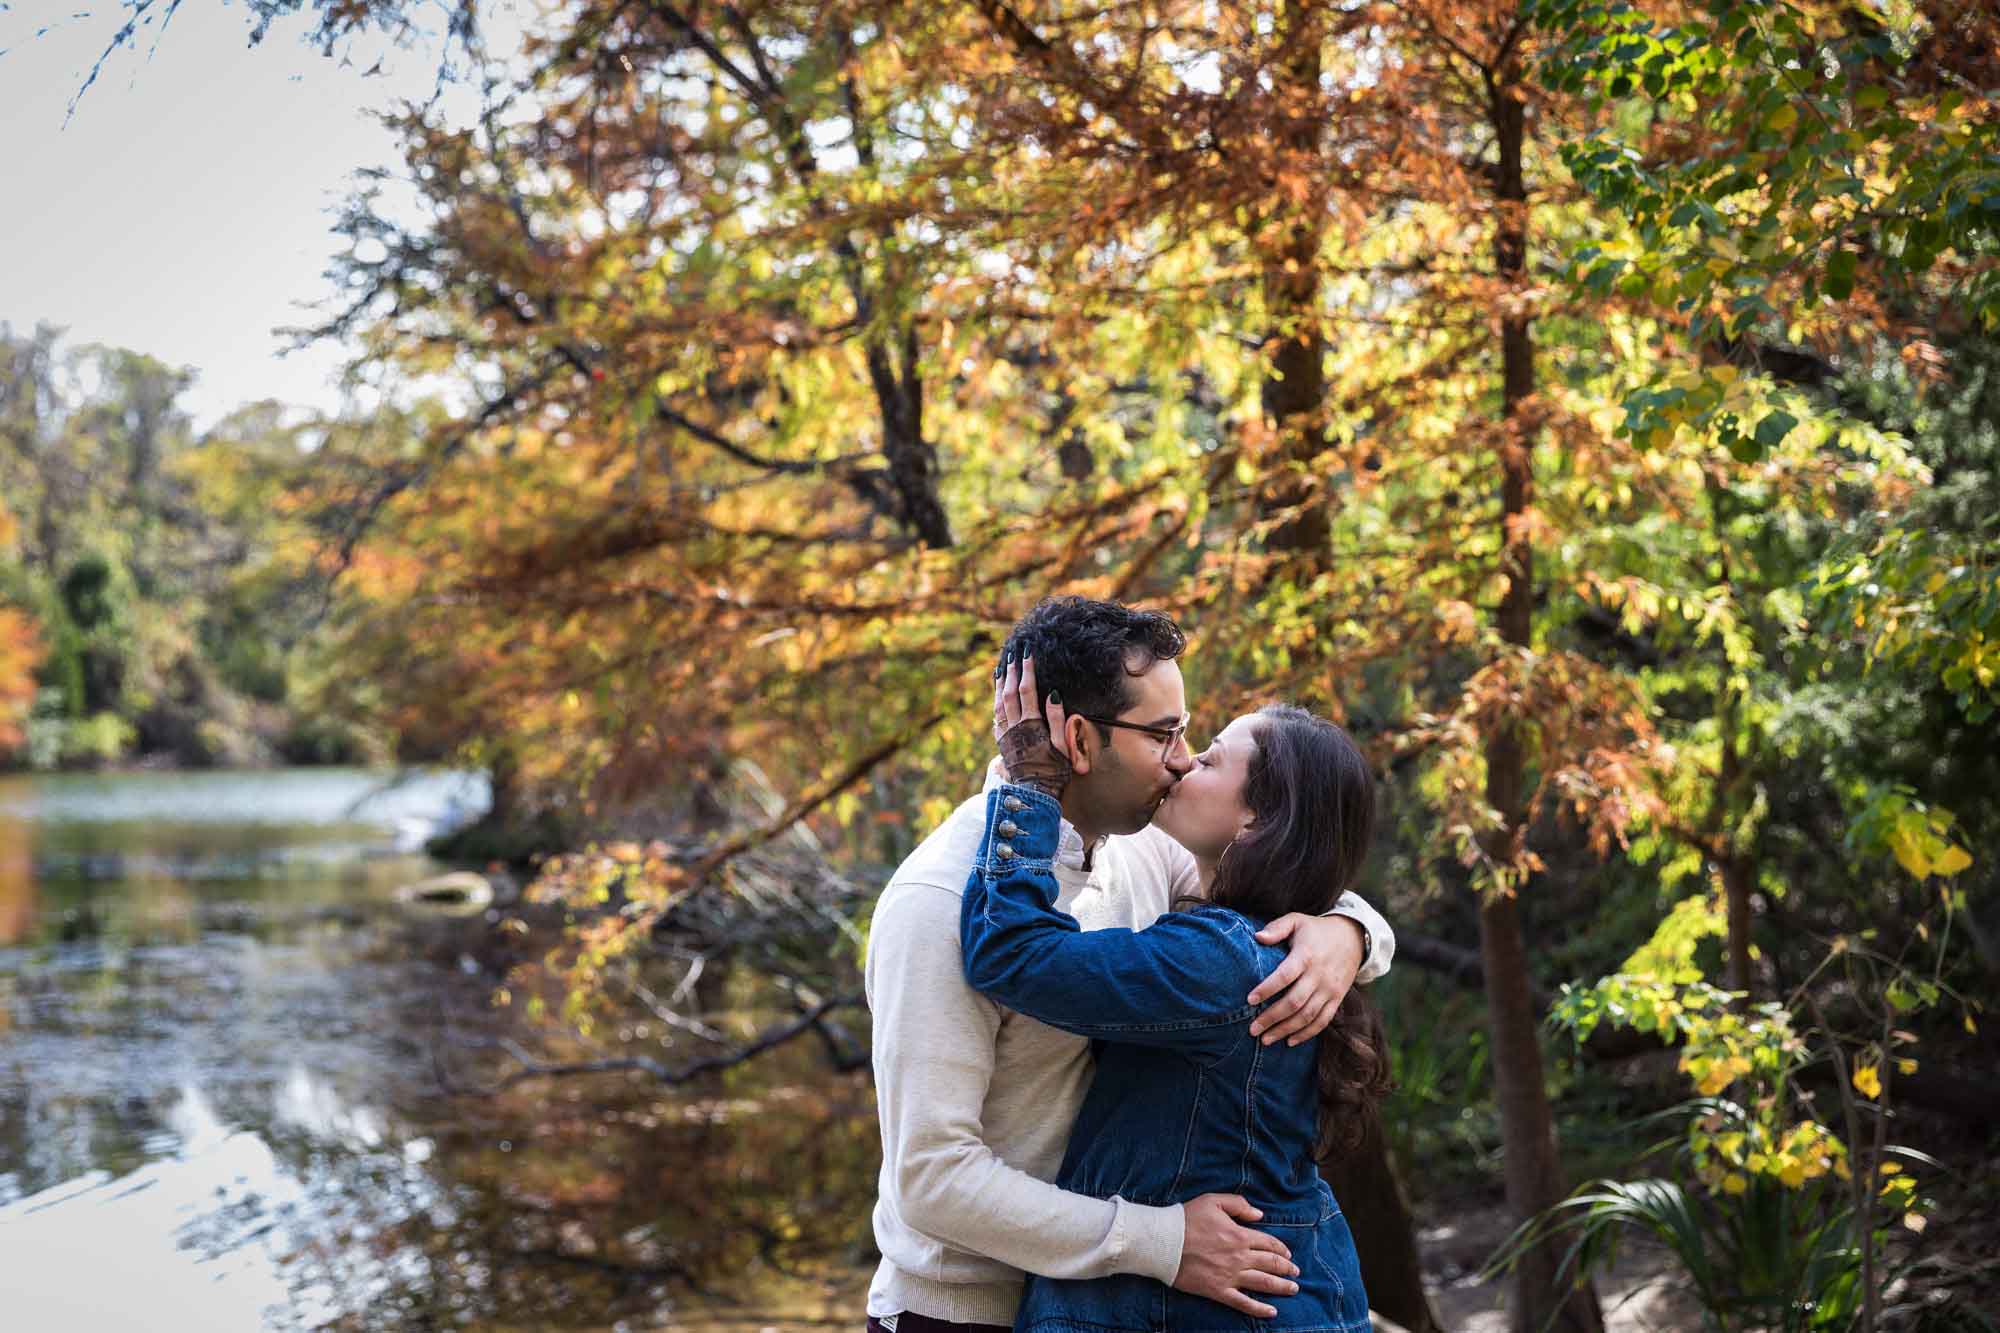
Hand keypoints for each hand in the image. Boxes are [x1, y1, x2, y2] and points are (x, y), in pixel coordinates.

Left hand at [992, 653, 1072, 797]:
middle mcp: (1015, 727)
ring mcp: (1005, 734)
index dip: (1027, 670)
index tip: (1028, 654)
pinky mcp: (1002, 742)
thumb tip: (1053, 693)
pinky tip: (998, 693)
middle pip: (1010, 692)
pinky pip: (996, 715)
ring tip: (1002, 668)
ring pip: (999, 702)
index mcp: (1031, 725)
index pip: (1027, 690)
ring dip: (1000, 683)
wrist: (1034, 792)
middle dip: (1012, 671)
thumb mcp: (1062, 745)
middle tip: (1014, 654)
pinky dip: (996, 700)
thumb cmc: (1054, 770)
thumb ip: (1057, 718)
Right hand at [1172, 1193, 1298, 1318]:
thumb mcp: (1213, 1201)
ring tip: (1293, 1289)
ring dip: (1281, 1287)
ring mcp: (1230, 1276)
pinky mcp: (1218, 1291)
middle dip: (1287, 1269)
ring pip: (1263, 1283)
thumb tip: (1259, 1215)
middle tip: (1296, 1273)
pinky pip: (1243, 1302)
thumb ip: (1239, 1205)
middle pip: (1271, 1264)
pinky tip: (1271, 1312)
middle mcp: (1239, 1257)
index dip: (1281, 1249)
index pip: (1269, 1243)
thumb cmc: (1186, 1219)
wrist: (1163, 1243)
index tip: (1288, 1254)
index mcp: (1239, 1235)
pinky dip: (1259, 1309)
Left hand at [1246, 914, 1364, 1045]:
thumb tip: (1257, 937)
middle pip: (1294, 1002)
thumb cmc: (1317, 930)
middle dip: (1272, 1018)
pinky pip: (1323, 1021)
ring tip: (1265, 1040)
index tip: (1249, 1000)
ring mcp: (1330, 989)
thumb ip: (1277, 928)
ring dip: (1285, 1030)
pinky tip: (1289, 1041)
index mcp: (1306, 955)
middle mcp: (1319, 975)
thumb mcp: (1297, 920)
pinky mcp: (1337, 998)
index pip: (1284, 975)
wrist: (1353, 937)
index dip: (1267, 989)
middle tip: (1252, 1029)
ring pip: (1307, 1016)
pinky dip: (1306, 1034)